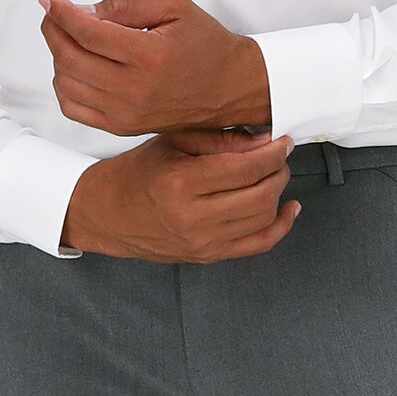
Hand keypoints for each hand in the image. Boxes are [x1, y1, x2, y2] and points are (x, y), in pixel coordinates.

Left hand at [40, 0, 271, 137]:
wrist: (232, 88)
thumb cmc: (207, 46)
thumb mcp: (175, 6)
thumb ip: (127, 5)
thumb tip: (85, 11)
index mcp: (150, 56)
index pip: (87, 32)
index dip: (61, 12)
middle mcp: (136, 89)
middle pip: (69, 58)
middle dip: (53, 30)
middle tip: (55, 15)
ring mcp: (127, 113)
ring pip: (66, 83)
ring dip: (58, 57)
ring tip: (69, 39)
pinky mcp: (122, 127)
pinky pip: (74, 108)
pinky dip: (64, 86)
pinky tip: (74, 68)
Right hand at [60, 134, 298, 262]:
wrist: (107, 214)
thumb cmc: (138, 173)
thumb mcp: (172, 142)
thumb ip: (220, 140)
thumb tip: (264, 142)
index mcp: (181, 182)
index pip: (246, 168)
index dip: (273, 153)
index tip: (282, 142)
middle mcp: (193, 217)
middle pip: (260, 195)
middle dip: (279, 171)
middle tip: (279, 157)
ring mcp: (202, 241)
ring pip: (262, 219)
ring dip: (278, 193)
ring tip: (275, 176)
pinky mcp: (208, 256)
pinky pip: (257, 245)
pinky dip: (280, 227)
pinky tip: (288, 208)